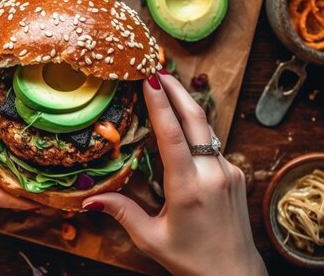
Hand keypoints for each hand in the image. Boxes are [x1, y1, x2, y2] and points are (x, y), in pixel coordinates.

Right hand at [82, 71, 266, 275]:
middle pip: (196, 119)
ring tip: (166, 87)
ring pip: (205, 129)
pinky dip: (194, 129)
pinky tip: (180, 124)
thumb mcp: (151, 239)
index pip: (172, 135)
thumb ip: (122, 213)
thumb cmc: (191, 260)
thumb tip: (89, 199)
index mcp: (189, 188)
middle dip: (176, 89)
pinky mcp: (235, 174)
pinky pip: (210, 144)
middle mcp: (212, 174)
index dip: (160, 104)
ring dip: (185, 106)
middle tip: (156, 68)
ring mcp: (228, 172)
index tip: (149, 79)